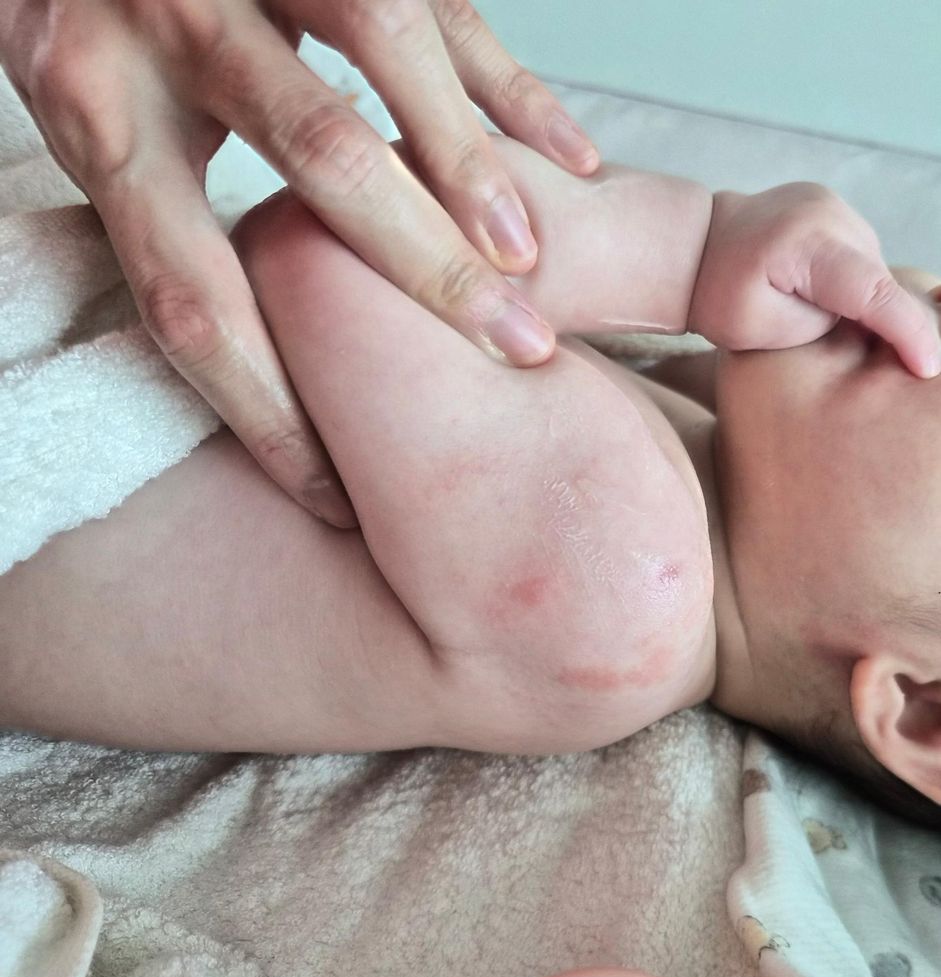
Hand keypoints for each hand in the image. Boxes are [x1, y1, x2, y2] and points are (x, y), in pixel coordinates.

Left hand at [0, 0, 599, 523]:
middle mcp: (172, 18)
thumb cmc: (87, 22)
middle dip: (432, 272)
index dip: (267, 413)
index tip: (334, 495)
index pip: (190, 296)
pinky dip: (514, 87)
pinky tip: (571, 157)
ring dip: (478, 166)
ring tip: (532, 260)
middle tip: (520, 353)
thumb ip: (148, 209)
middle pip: (323, 161)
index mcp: (97, 108)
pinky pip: (444, 0)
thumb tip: (242, 333)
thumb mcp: (85, 119)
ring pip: (388, 49)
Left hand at [688, 183, 940, 377]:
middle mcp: (827, 213)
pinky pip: (855, 254)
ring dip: (853, 297)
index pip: (872, 291)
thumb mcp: (755, 328)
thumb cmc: (712, 294)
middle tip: (824, 339)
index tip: (928, 365)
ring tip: (805, 309)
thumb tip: (862, 317)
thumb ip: (818, 326)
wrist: (690, 246)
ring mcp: (831, 203)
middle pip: (874, 279)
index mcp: (805, 244)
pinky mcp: (831, 206)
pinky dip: (845, 280)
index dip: (907, 331)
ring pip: (867, 267)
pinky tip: (814, 292)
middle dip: (870, 317)